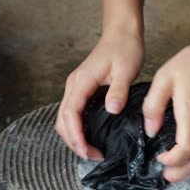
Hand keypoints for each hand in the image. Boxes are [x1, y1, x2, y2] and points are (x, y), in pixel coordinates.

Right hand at [55, 30, 143, 159]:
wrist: (122, 33)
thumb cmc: (125, 48)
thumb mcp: (126, 70)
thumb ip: (119, 91)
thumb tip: (112, 110)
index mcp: (82, 82)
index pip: (71, 114)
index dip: (76, 135)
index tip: (87, 151)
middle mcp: (74, 85)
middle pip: (63, 120)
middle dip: (74, 141)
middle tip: (94, 156)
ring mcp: (77, 87)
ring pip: (66, 117)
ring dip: (75, 136)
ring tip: (93, 151)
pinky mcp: (83, 88)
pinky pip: (74, 112)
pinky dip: (78, 127)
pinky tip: (92, 136)